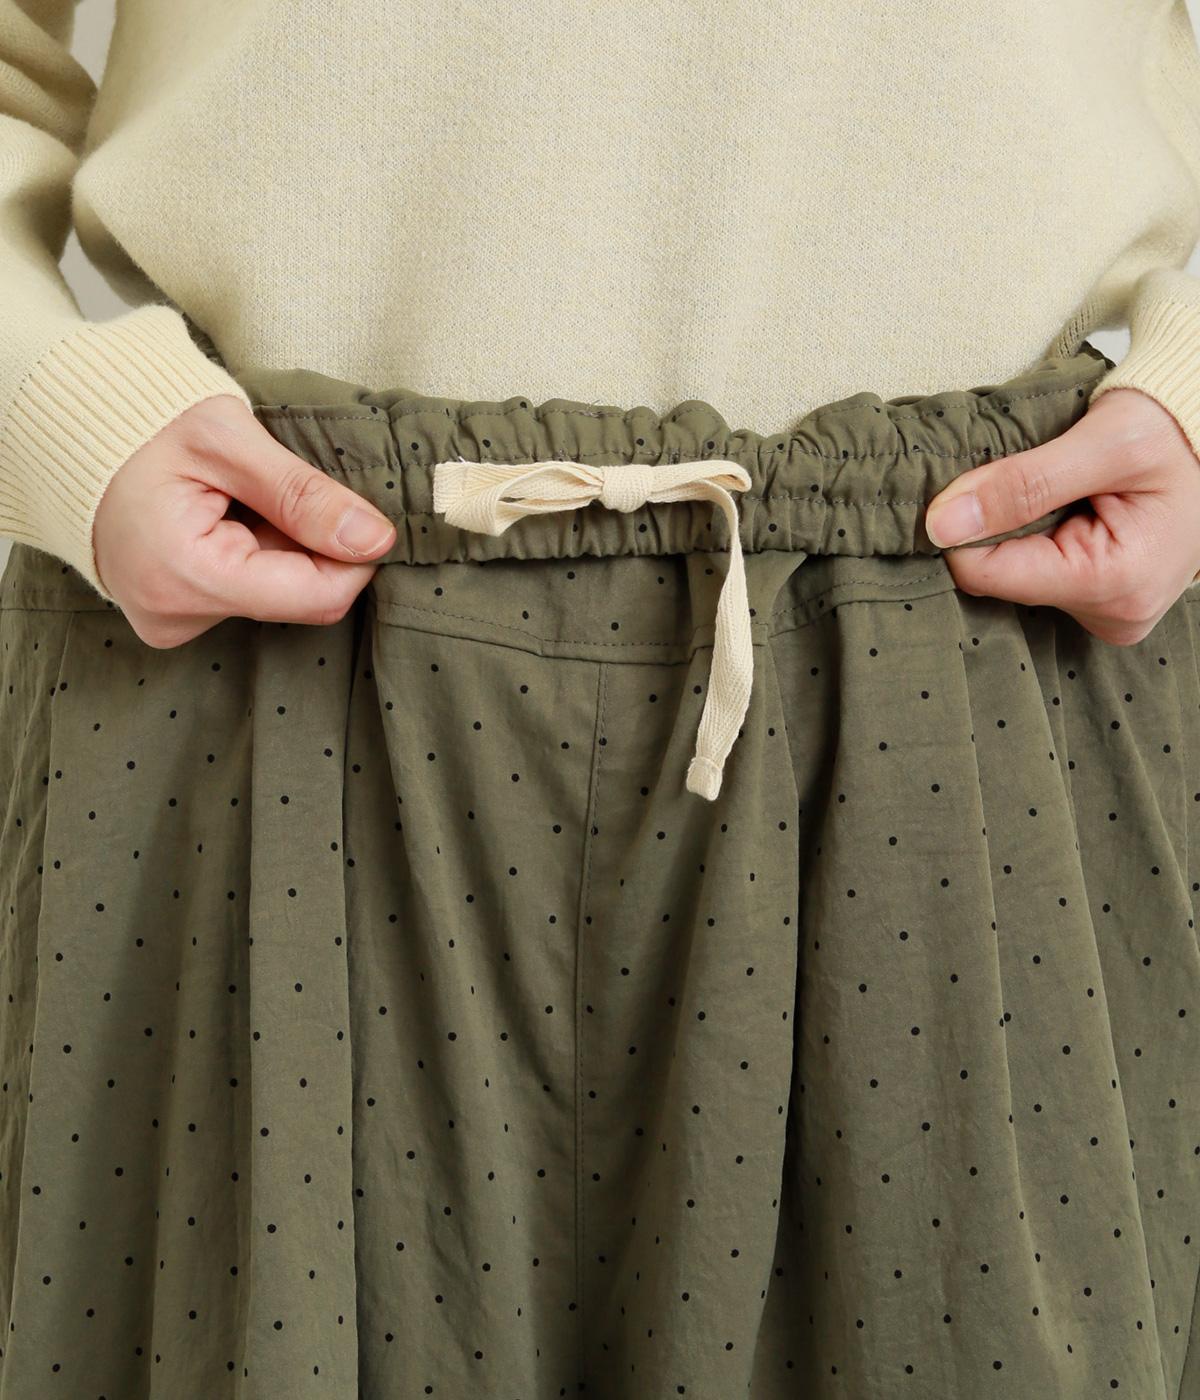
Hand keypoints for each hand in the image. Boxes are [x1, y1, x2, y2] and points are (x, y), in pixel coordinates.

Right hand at [93, 393, 396, 647]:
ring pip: (274, 595)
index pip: (318, 596)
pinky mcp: (173, 616)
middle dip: (308, 544)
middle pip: (297, 597)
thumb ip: (304, 494)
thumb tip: (375, 538)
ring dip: (278, 546)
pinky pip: (244, 593)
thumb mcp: (228, 440)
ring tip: (234, 498)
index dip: (354, 556)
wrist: (63, 428)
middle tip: (272, 489)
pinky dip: (251, 554)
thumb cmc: (137, 422)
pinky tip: (222, 517)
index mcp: (188, 576)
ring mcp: (170, 622)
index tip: (356, 510)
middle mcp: (176, 616)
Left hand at [923, 386, 1199, 644]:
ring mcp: (1108, 614)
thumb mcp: (1103, 441)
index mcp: (1114, 586)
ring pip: (1014, 576)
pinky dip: (1035, 538)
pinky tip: (1061, 509)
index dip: (962, 527)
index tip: (965, 484)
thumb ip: (1022, 483)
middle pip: (1000, 579)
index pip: (988, 573)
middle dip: (995, 527)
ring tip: (1054, 491)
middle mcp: (1112, 616)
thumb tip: (941, 524)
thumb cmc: (1174, 430)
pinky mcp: (1101, 603)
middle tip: (1023, 477)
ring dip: (1015, 530)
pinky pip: (1038, 574)